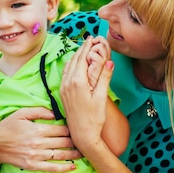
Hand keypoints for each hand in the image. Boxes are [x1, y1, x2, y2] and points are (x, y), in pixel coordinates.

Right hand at [0, 107, 80, 172]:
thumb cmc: (8, 127)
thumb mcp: (21, 113)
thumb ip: (39, 111)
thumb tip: (55, 114)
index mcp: (38, 129)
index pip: (61, 129)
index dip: (71, 129)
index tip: (77, 129)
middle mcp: (39, 143)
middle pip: (64, 142)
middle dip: (75, 141)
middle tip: (83, 140)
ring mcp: (36, 155)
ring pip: (60, 155)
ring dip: (73, 154)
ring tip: (83, 153)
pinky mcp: (33, 165)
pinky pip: (51, 167)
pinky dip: (63, 168)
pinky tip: (73, 167)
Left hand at [61, 37, 113, 153]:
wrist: (82, 135)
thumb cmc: (94, 118)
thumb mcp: (101, 97)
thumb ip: (104, 78)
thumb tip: (110, 62)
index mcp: (78, 82)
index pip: (82, 58)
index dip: (87, 46)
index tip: (91, 37)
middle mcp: (68, 83)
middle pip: (74, 60)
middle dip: (82, 49)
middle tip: (89, 40)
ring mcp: (64, 88)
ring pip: (68, 66)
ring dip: (76, 56)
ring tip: (83, 49)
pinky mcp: (63, 93)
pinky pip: (65, 74)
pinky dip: (71, 65)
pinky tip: (75, 64)